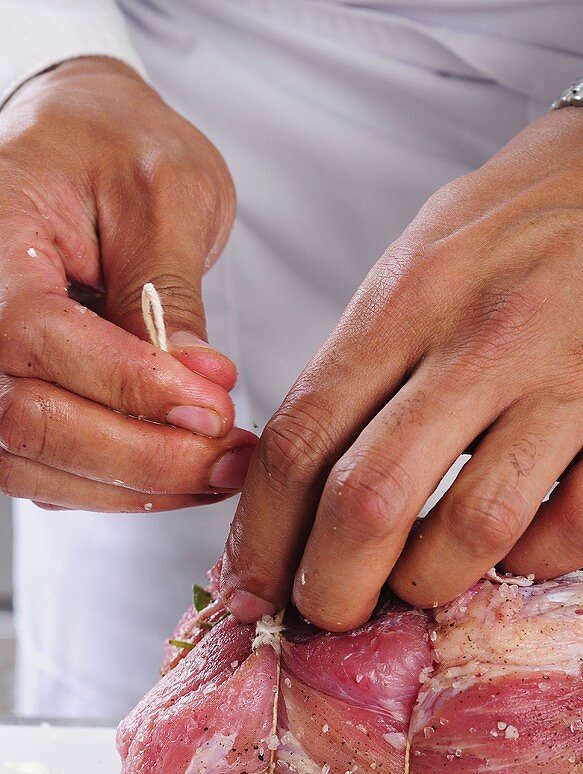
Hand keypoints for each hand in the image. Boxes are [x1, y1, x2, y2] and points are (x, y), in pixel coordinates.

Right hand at [0, 58, 255, 511]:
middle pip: (29, 421)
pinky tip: (188, 468)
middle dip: (144, 454)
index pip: (37, 338)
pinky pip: (53, 473)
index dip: (130, 386)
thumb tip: (199, 382)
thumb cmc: (116, 150)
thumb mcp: (164, 194)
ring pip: (38, 464)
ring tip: (223, 468)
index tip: (215, 407)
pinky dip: (124, 487)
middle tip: (231, 454)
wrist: (82, 148)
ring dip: (140, 485)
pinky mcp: (15, 405)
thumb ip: (171, 291)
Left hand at [221, 108, 582, 628]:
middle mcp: (484, 339)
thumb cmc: (536, 218)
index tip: (253, 580)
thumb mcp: (425, 254)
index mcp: (410, 296)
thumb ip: (364, 359)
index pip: (302, 436)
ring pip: (473, 530)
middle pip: (371, 500)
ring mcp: (574, 381)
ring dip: (429, 584)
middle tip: (326, 612)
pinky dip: (533, 562)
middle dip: (330, 585)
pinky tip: (515, 551)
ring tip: (418, 584)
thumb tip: (301, 476)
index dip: (262, 532)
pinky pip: (577, 529)